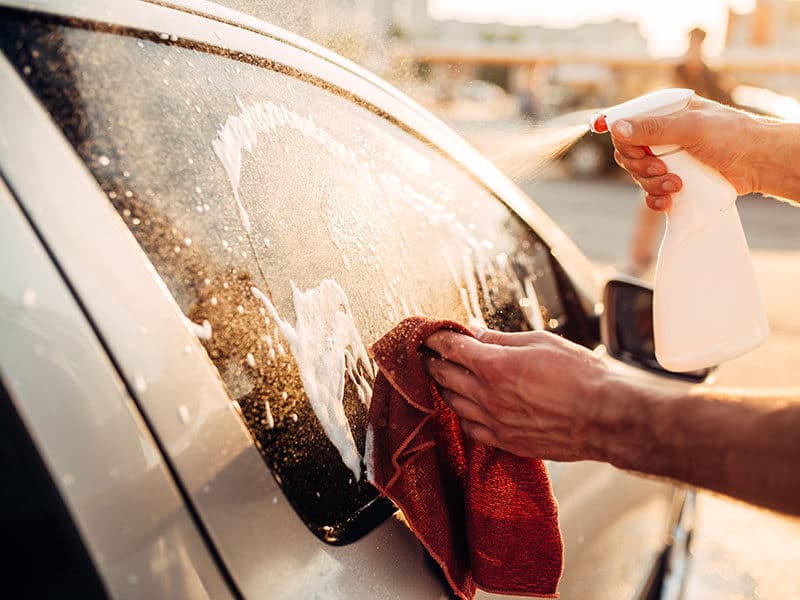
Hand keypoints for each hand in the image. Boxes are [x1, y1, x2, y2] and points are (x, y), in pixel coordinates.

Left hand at [423, 327, 612, 460]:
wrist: (604, 418)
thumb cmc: (580, 375)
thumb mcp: (540, 342)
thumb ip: (501, 339)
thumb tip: (474, 332)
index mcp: (494, 366)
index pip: (450, 349)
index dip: (435, 338)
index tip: (428, 334)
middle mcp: (487, 396)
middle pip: (444, 375)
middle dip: (431, 360)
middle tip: (425, 352)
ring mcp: (494, 422)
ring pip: (452, 402)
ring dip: (443, 386)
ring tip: (441, 375)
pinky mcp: (505, 441)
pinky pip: (470, 428)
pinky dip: (462, 414)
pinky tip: (465, 406)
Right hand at [611, 96, 762, 210]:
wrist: (760, 164)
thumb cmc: (732, 136)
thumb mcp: (691, 128)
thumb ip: (653, 128)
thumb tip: (616, 127)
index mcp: (663, 113)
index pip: (625, 124)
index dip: (623, 140)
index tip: (632, 151)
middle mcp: (661, 135)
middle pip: (627, 153)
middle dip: (640, 166)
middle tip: (662, 169)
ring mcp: (667, 158)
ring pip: (637, 175)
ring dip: (652, 184)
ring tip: (677, 185)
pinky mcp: (673, 180)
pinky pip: (649, 193)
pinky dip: (654, 199)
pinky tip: (668, 201)